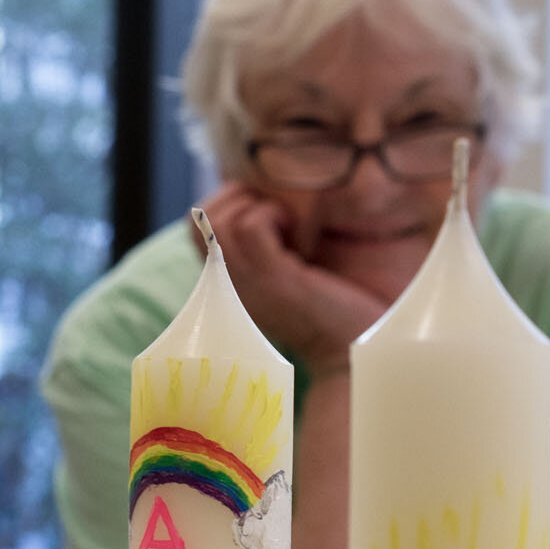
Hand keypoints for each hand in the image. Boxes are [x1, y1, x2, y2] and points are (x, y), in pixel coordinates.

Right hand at [198, 182, 390, 373]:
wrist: (354, 351)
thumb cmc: (333, 311)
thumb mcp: (287, 277)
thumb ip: (267, 251)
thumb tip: (264, 202)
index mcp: (230, 282)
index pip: (194, 228)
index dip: (223, 203)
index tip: (262, 209)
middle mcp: (231, 285)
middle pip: (197, 219)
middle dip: (234, 197)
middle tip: (272, 211)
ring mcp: (251, 283)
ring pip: (220, 220)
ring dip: (256, 205)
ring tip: (286, 222)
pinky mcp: (276, 280)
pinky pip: (251, 226)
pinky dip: (273, 214)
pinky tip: (298, 234)